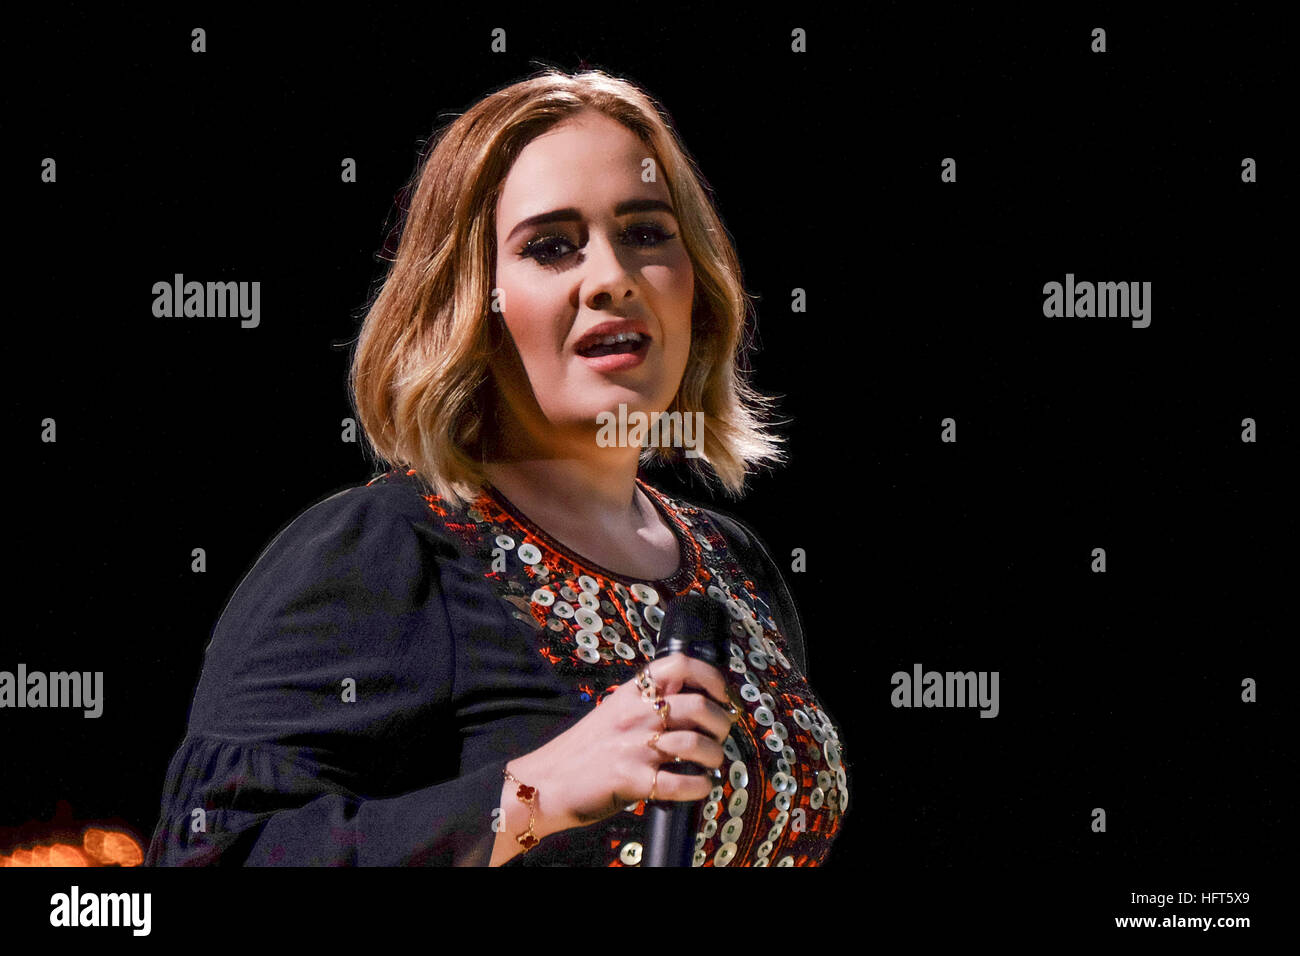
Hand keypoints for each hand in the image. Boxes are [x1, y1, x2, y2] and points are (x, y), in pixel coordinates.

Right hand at [507, 652, 738, 835]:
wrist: (544, 782)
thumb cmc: (584, 750)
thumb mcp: (614, 711)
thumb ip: (647, 701)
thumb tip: (693, 695)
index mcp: (631, 693)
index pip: (680, 665)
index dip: (711, 677)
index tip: (722, 695)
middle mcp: (635, 714)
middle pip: (698, 705)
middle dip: (721, 723)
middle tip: (720, 736)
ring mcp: (634, 747)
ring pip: (695, 743)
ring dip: (714, 756)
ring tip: (710, 763)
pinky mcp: (632, 780)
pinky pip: (680, 783)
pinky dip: (699, 787)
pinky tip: (700, 786)